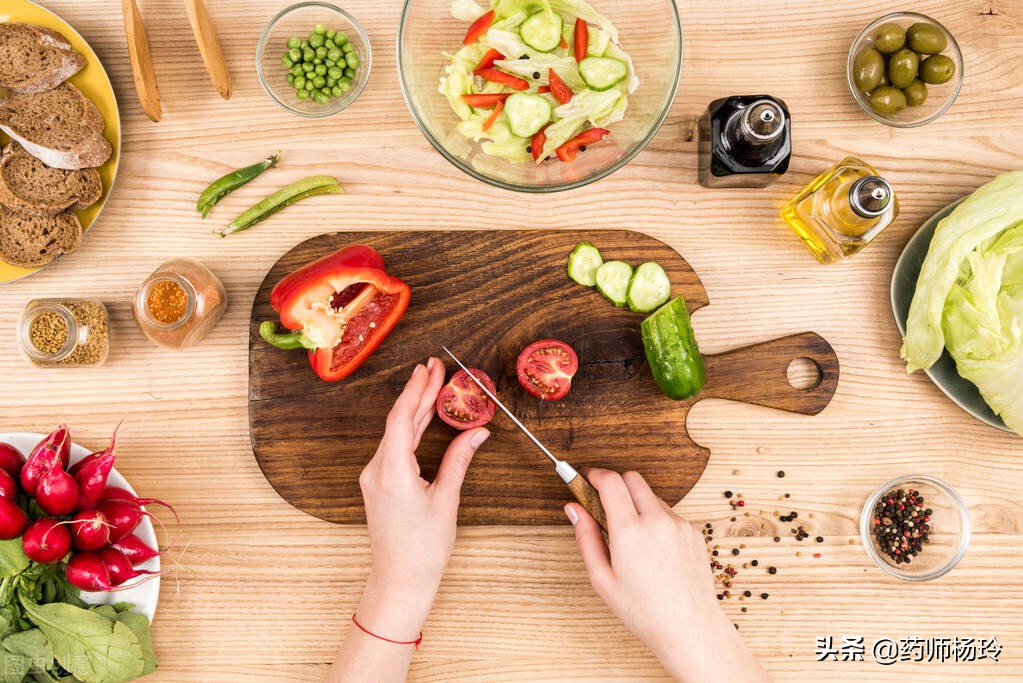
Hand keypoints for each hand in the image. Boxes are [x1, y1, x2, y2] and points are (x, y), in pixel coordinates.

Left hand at [356, 357, 489, 640]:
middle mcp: (376, 471)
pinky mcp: (378, 484)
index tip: (430, 369)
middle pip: (398, 422)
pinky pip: (393, 447)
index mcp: (393, 473)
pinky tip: (422, 417)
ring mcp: (374, 477)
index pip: (401, 419)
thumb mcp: (447, 501)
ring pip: (395, 433)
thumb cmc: (423, 549)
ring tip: (431, 384)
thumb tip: (477, 432)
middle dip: (417, 393)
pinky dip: (409, 428)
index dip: (416, 391)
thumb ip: (459, 461)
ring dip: (414, 409)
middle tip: (435, 367)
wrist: (400, 580)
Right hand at [566, 470, 770, 682]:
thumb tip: (574, 509)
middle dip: (615, 483)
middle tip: (604, 503)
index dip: (594, 474)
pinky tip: (653, 548)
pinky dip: (655, 519)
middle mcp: (657, 521)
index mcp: (630, 532)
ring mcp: (679, 524)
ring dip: (636, 503)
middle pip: (632, 478)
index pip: (611, 481)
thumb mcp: (602, 578)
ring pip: (651, 495)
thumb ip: (585, 537)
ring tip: (631, 537)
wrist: (688, 628)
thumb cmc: (643, 610)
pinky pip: (669, 513)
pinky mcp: (693, 531)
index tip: (586, 478)